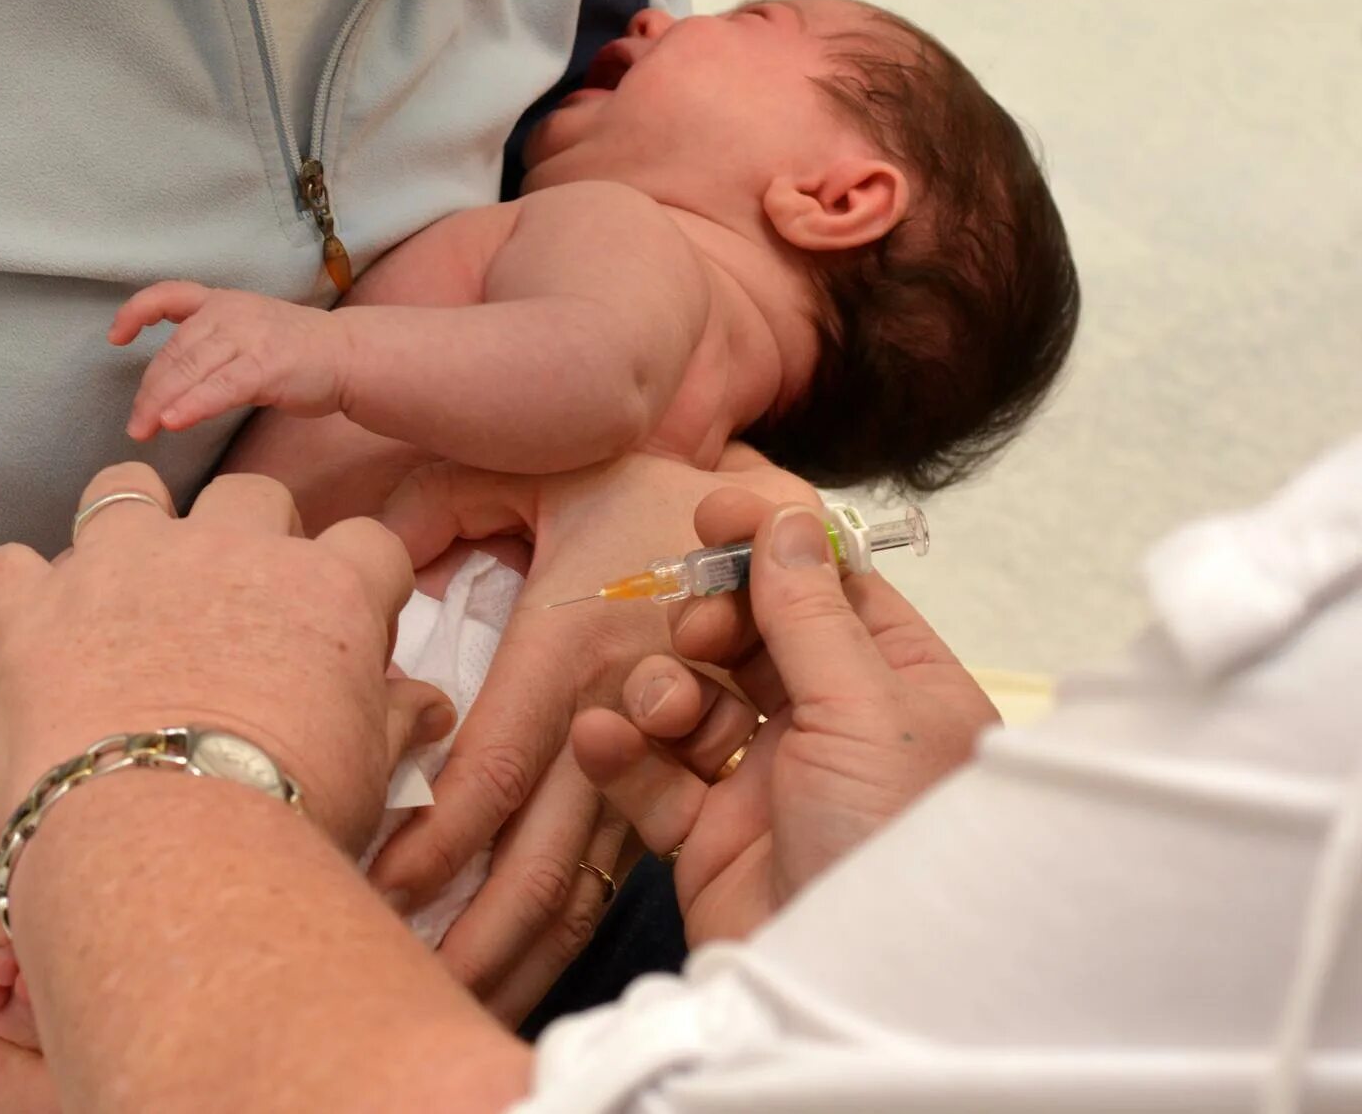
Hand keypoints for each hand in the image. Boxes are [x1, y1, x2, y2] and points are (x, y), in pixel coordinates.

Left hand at [0, 462, 452, 851]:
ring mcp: (125, 566)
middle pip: (251, 495)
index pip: (367, 543)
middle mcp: (229, 549)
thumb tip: (430, 709)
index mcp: (327, 587)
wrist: (173, 852)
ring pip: (123, 487)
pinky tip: (33, 631)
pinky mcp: (37, 606)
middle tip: (237, 607)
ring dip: (127, 527)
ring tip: (126, 587)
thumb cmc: (289, 819)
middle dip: (248, 536)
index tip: (347, 632)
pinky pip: (10, 564)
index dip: (358, 583)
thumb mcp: (366, 773)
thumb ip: (394, 721)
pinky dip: (22, 593)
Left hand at [108, 283, 347, 440]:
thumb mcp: (248, 332)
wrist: (349, 355)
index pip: (168, 296)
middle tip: (135, 425)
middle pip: (173, 351)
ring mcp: (249, 337)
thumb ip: (211, 346)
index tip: (116, 336)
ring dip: (160, 403)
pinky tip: (174, 422)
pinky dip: (193, 405)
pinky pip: (220, 387)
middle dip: (148, 391)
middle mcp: (230, 313)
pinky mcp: (266, 366)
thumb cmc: (298, 353)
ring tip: (143, 430)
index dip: (136, 312)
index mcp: (222, 303)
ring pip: (190, 370)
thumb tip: (170, 382)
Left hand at [369, 447, 817, 1020]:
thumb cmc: (631, 489)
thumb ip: (436, 505)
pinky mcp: (673, 781)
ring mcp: (652, 760)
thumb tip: (366, 552)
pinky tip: (519, 962)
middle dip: (476, 939)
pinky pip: (615, 870)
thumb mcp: (529, 474)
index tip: (376, 893)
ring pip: (585, 884)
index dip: (434, 846)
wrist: (760, 511)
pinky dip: (565, 924)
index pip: (491, 774)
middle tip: (404, 986)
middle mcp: (615, 716)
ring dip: (524, 952)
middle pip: (541, 862)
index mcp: (570, 644)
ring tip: (453, 1001)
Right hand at [574, 491, 999, 945]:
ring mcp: (766, 781)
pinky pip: (651, 772)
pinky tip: (605, 740)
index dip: (771, 545)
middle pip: (751, 636)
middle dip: (709, 623)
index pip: (831, 586)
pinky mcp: (705, 834)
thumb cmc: (891, 849)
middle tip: (695, 636)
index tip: (713, 512)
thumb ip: (812, 611)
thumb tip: (790, 518)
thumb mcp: (865, 710)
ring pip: (694, 699)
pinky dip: (623, 752)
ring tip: (661, 710)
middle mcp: (832, 727)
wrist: (851, 990)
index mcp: (897, 686)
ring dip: (663, 691)